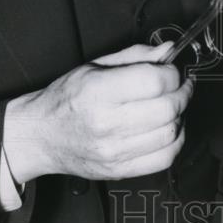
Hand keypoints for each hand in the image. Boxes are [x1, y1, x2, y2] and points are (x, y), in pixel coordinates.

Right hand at [3, 42, 192, 182]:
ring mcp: (114, 151)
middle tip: (180, 86)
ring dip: (180, 117)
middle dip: (182, 93)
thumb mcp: (94, 67)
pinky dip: (175, 142)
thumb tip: (168, 51)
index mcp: (98, 91)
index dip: (172, 73)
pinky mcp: (119, 170)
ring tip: (173, 106)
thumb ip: (134, 57)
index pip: (155, 82)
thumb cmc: (65, 99)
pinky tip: (168, 129)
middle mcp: (106, 123)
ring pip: (170, 134)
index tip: (171, 71)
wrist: (40, 136)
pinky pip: (164, 159)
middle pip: (167, 109)